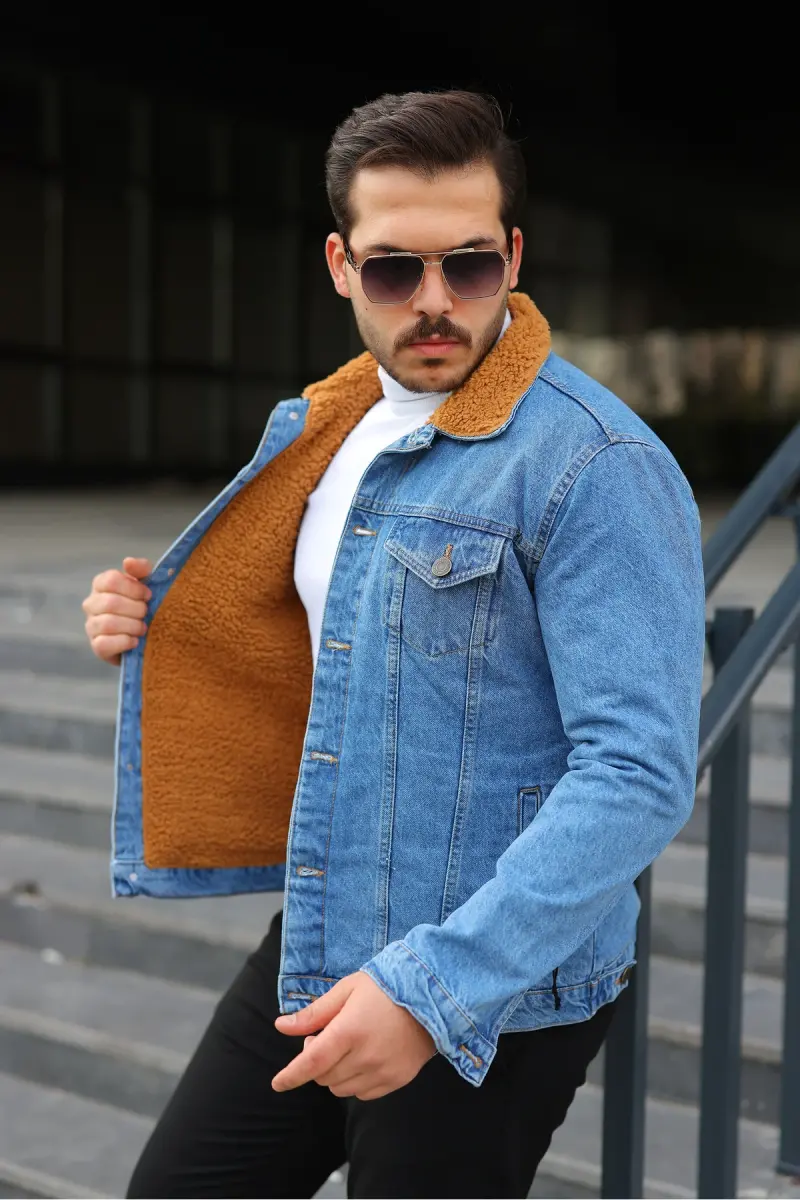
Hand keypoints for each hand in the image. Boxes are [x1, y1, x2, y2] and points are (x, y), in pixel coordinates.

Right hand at [82, 557, 152, 665]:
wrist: (144, 636)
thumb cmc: (142, 605)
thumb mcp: (145, 584)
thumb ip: (141, 569)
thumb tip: (128, 561)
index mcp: (101, 585)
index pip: (110, 580)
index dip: (133, 588)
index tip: (149, 595)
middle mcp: (91, 604)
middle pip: (110, 603)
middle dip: (136, 609)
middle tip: (147, 613)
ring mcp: (91, 626)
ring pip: (108, 623)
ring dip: (132, 626)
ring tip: (143, 628)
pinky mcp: (96, 647)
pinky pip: (104, 644)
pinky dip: (125, 642)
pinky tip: (135, 641)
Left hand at [272, 972, 435, 1100]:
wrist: (431, 995)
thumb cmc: (385, 986)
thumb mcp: (347, 990)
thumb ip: (314, 1013)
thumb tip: (281, 1026)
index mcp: (348, 1031)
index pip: (311, 1064)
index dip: (291, 1076)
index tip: (277, 1083)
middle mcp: (364, 1056)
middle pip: (323, 1077)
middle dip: (317, 1062)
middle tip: (328, 1037)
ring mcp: (382, 1071)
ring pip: (341, 1089)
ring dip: (335, 1073)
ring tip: (349, 1047)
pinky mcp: (397, 1080)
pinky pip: (363, 1094)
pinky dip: (355, 1081)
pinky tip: (365, 1058)